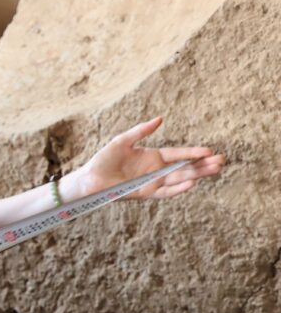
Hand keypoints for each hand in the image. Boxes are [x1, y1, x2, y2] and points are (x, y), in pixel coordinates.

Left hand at [68, 117, 225, 200]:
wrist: (90, 180)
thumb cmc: (104, 159)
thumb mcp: (123, 141)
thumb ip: (141, 130)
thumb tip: (160, 118)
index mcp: (153, 156)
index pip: (178, 154)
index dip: (193, 153)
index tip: (209, 151)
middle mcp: (156, 170)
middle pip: (184, 168)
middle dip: (202, 165)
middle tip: (221, 161)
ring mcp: (152, 183)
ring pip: (179, 179)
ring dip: (196, 175)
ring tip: (214, 170)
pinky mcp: (145, 194)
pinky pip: (164, 192)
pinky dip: (177, 189)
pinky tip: (191, 183)